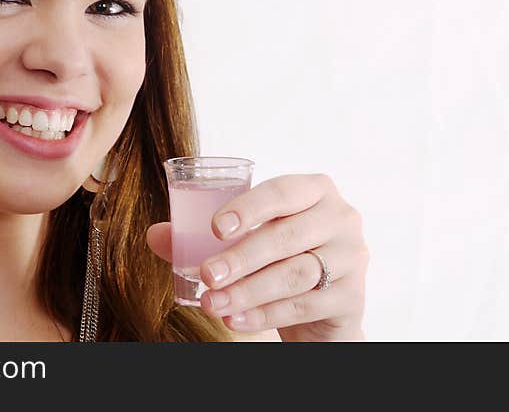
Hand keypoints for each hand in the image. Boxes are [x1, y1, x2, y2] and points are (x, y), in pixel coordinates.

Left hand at [146, 173, 368, 341]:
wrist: (324, 304)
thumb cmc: (280, 257)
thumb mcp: (247, 240)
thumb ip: (202, 235)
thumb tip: (154, 234)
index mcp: (315, 189)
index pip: (283, 191)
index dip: (250, 208)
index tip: (215, 228)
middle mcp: (341, 217)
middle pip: (288, 236)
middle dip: (242, 257)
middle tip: (206, 274)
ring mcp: (352, 257)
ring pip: (294, 273)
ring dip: (248, 291)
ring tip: (212, 302)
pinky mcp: (354, 296)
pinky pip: (304, 305)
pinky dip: (265, 315)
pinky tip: (235, 320)